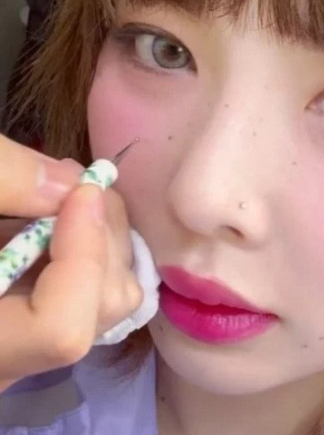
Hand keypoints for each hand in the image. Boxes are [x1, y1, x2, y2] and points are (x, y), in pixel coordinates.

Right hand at [0, 135, 141, 391]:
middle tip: (82, 183)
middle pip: (96, 315)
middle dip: (104, 240)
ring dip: (100, 241)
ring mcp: (11, 349)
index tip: (82, 189)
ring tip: (69, 193)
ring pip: (102, 305)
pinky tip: (55, 214)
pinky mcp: (19, 326)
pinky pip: (82, 294)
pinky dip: (84, 249)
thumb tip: (70, 185)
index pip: (59, 330)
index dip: (84, 257)